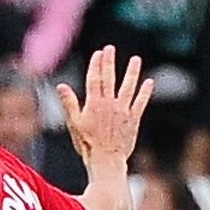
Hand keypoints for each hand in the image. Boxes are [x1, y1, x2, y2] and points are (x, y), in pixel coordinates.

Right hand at [58, 45, 153, 165]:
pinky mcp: (133, 119)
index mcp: (94, 104)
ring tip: (135, 59)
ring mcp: (123, 110)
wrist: (106, 161)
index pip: (94, 80)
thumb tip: (61, 86)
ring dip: (132, 72)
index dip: (96, 65)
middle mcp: (109, 104)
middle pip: (109, 79)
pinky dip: (145, 92)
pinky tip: (149, 82)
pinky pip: (140, 102)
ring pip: (128, 87)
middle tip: (110, 49)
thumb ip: (69, 103)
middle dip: (109, 62)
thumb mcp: (74, 125)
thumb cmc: (87, 145)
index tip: (98, 54)